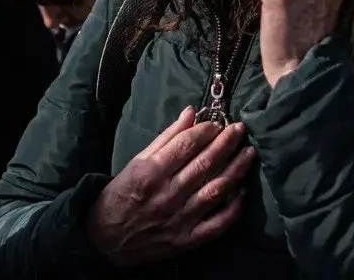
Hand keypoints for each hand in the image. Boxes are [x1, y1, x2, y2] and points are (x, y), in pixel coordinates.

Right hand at [86, 106, 254, 265]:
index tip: (217, 123)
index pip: (186, 146)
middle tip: (240, 129)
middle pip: (204, 164)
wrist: (105, 240)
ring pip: (215, 190)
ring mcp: (178, 219)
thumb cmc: (120, 196)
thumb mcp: (136, 162)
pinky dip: (232, 208)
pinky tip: (241, 191)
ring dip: (235, 170)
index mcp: (150, 173)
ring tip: (248, 154)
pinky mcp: (186, 240)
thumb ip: (166, 137)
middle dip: (226, 143)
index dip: (205, 131)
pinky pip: (217, 224)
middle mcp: (166, 195)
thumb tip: (190, 113)